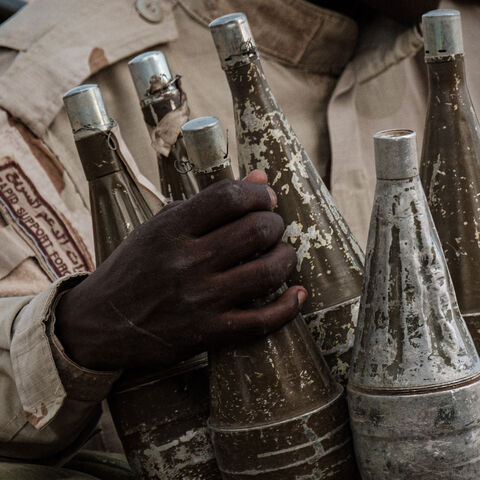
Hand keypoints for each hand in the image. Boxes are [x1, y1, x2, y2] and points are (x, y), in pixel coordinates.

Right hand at [55, 171, 306, 370]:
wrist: (99, 324)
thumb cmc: (132, 268)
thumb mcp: (159, 227)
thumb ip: (208, 203)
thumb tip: (260, 177)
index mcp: (170, 230)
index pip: (229, 197)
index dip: (258, 194)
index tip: (266, 199)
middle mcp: (185, 262)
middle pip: (255, 231)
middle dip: (275, 224)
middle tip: (272, 228)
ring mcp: (197, 300)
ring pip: (266, 273)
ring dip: (286, 259)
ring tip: (282, 255)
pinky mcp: (206, 333)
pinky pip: (260, 322)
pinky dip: (288, 308)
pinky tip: (297, 295)